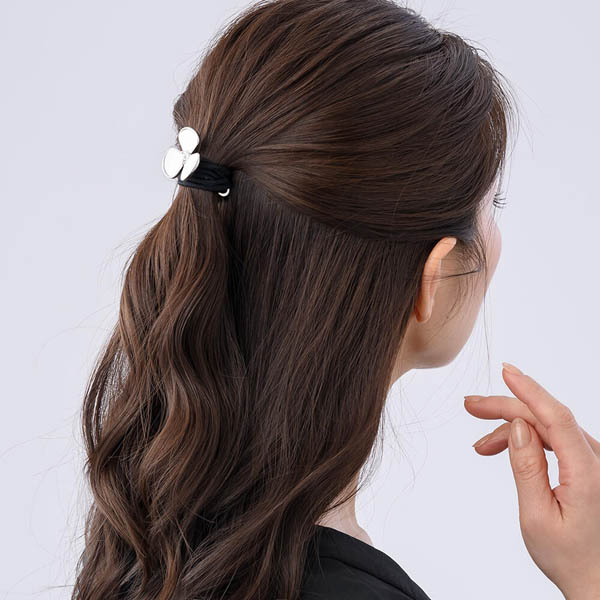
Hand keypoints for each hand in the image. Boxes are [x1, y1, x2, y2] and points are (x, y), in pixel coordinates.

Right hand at [464, 363, 599, 599]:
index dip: (529, 390)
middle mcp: (596, 461)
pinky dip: (526, 440)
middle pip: (547, 418)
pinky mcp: (588, 466)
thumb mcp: (538, 518)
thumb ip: (528, 468)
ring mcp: (594, 462)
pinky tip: (503, 447)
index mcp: (589, 473)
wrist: (599, 583)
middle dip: (506, 408)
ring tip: (480, 444)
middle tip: (471, 406)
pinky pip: (554, 440)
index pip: (557, 417)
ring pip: (547, 428)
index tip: (506, 372)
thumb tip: (518, 427)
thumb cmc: (572, 560)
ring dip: (511, 428)